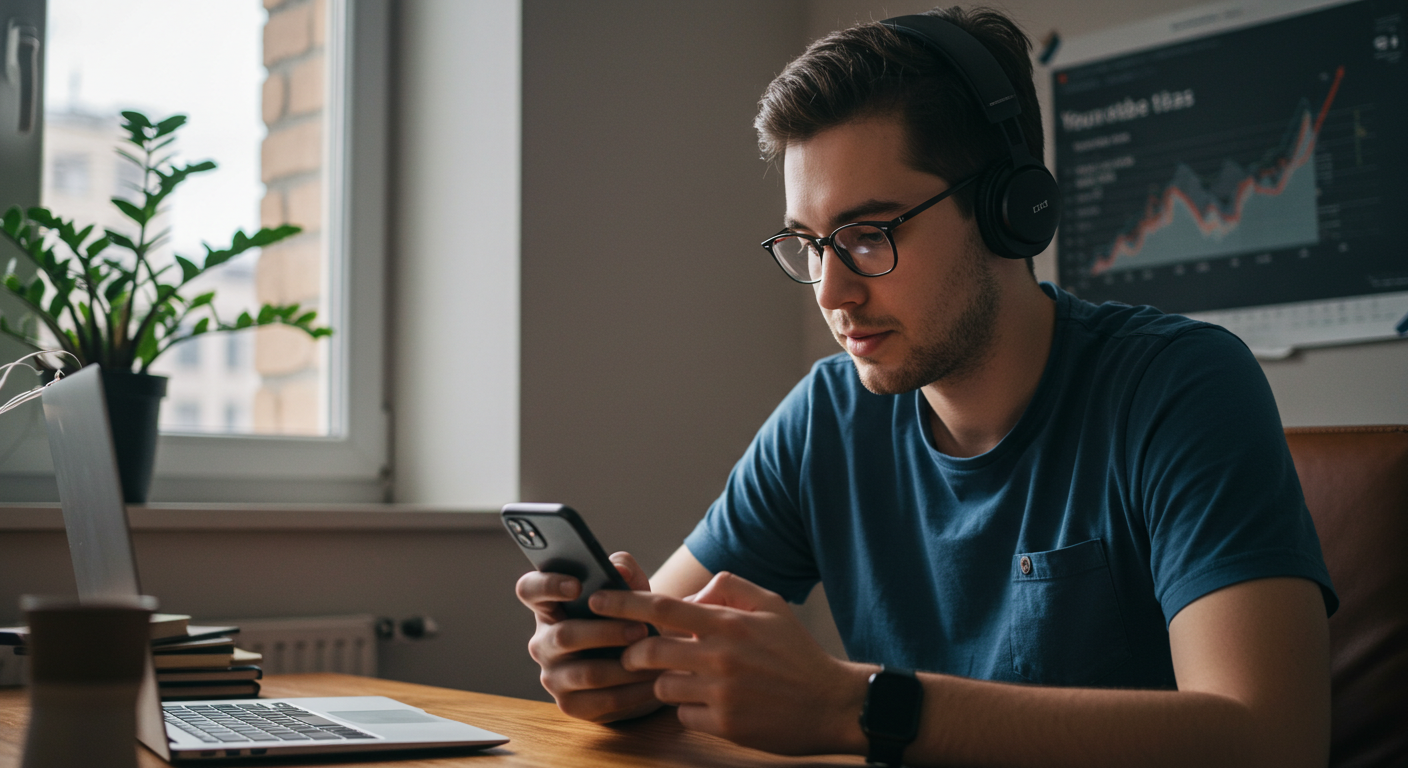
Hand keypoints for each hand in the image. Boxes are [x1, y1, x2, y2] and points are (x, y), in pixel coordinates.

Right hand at [515, 552, 663, 721]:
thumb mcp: (630, 589)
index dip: (547, 585)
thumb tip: (619, 569)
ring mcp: (553, 676)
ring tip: (651, 656)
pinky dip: (632, 691)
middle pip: (563, 636)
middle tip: (640, 629)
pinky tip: (654, 681)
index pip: (529, 589)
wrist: (642, 662)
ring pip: (586, 673)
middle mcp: (543, 641)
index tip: (576, 585)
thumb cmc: (629, 617)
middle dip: (605, 632)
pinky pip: (602, 700)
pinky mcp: (571, 705)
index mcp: (549, 605)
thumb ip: (625, 570)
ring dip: (623, 665)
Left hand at [589, 570, 870, 755]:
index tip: (596, 600)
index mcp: (728, 623)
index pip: (662, 608)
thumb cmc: (797, 652)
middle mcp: (720, 656)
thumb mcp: (772, 605)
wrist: (830, 703)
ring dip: (664, 682)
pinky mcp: (724, 724)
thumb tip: (692, 596)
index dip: (623, 603)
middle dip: (633, 653)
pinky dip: (687, 707)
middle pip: (650, 651)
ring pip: (662, 686)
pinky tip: (709, 702)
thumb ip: (729, 588)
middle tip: (636, 653)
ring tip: (685, 678)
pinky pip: (683, 714)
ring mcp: (721, 693)